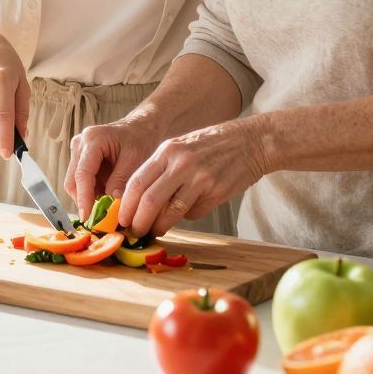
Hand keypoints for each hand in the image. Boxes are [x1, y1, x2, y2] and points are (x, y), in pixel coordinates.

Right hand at [65, 114, 168, 216]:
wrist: (142, 128)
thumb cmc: (140, 139)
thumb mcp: (135, 160)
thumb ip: (122, 181)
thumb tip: (112, 204)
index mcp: (93, 140)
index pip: (82, 174)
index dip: (84, 198)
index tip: (88, 217)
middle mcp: (80, 144)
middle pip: (72, 180)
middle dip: (84, 200)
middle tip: (99, 219)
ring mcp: (78, 151)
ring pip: (74, 183)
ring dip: (88, 197)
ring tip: (106, 208)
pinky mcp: (81, 159)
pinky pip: (81, 182)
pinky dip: (91, 193)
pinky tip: (105, 198)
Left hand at [115, 118, 272, 236]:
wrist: (251, 141)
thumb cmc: (213, 146)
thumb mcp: (182, 148)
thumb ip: (162, 170)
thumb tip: (143, 203)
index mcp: (167, 150)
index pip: (136, 182)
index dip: (125, 205)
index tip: (121, 219)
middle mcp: (181, 163)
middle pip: (149, 200)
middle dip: (138, 222)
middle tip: (135, 231)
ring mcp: (199, 178)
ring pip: (170, 212)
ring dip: (159, 227)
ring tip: (155, 231)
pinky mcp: (216, 191)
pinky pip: (193, 213)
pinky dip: (186, 217)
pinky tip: (188, 212)